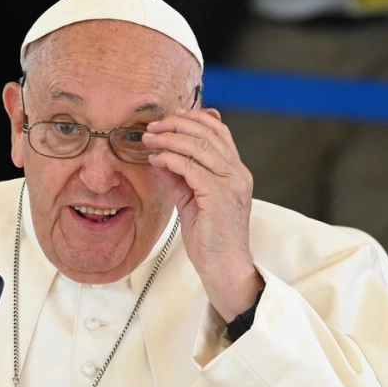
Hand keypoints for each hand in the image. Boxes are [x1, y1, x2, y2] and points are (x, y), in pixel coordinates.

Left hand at [144, 108, 263, 320]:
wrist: (224, 268)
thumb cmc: (210, 239)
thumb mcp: (191, 201)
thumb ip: (179, 178)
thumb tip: (159, 157)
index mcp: (236, 172)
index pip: (219, 132)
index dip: (194, 119)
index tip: (170, 119)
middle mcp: (238, 173)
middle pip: (208, 133)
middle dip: (177, 124)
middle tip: (153, 127)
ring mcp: (231, 183)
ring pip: (198, 146)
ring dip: (169, 139)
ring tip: (149, 139)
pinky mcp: (219, 195)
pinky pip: (190, 167)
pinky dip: (170, 159)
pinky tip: (156, 160)